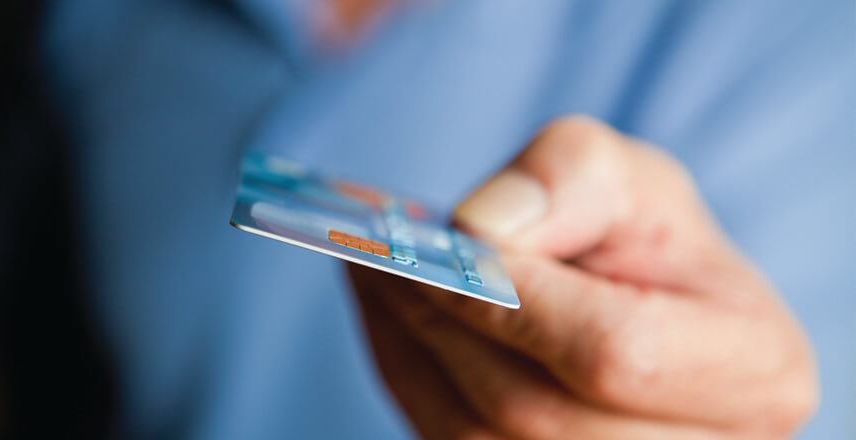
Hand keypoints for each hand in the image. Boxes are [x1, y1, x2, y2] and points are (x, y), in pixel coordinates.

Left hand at [351, 116, 816, 438]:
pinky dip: (406, 373)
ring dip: (408, 346)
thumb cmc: (642, 239)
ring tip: (370, 269)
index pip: (614, 352)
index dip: (519, 300)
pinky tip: (387, 312)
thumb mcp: (629, 178)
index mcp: (751, 371)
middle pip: (532, 411)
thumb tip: (479, 231)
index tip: (450, 243)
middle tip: (378, 249)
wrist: (638, 298)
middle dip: (442, 320)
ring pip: (477, 437)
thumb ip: (569, 176)